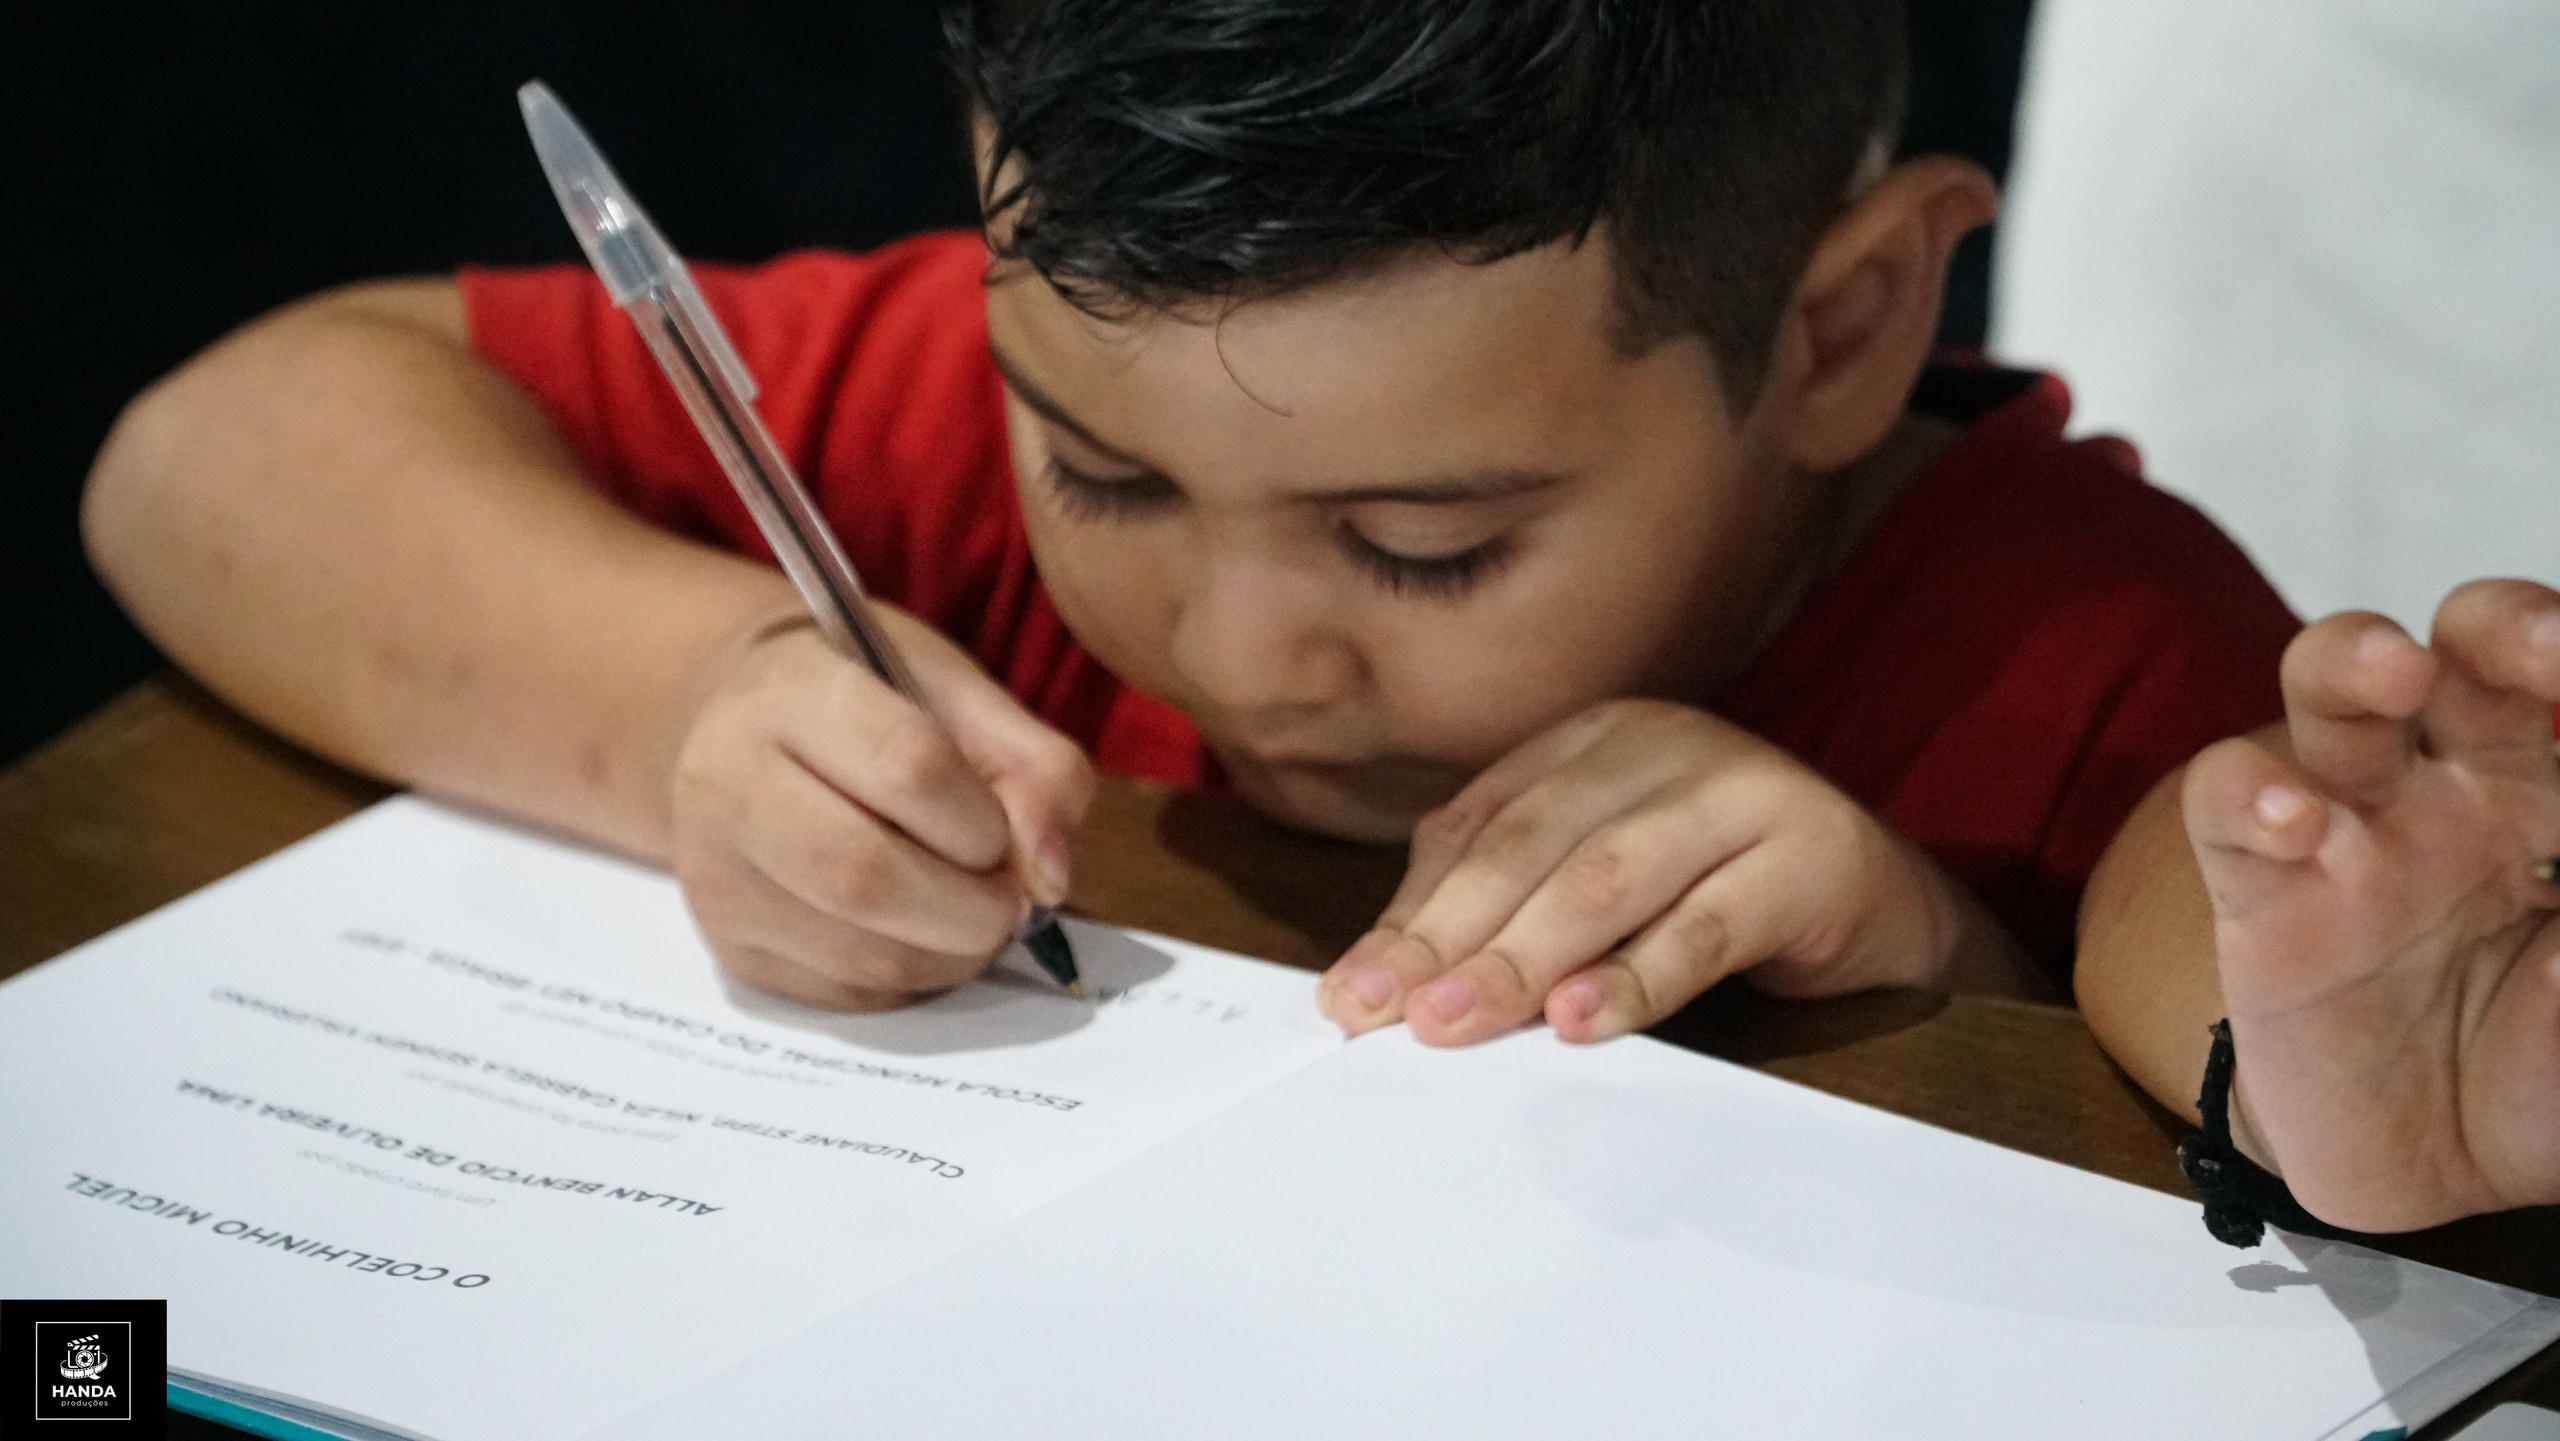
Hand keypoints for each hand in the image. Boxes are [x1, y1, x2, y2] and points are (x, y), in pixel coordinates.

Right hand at [667, 607, 1094, 1009]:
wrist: (756, 732)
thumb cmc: (874, 705)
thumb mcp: (963, 697)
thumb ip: (1035, 768)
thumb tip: (1049, 877)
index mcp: (795, 691)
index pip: (908, 767)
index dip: (982, 820)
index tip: (1002, 832)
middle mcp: (730, 783)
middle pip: (865, 876)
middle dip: (972, 908)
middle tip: (1008, 900)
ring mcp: (717, 877)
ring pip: (861, 955)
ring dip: (951, 954)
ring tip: (969, 913)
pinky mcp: (730, 950)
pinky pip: (847, 996)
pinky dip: (913, 981)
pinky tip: (921, 935)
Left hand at [1316, 699, 2023, 1046]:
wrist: (1885, 912)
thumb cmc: (1723, 899)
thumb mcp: (1607, 891)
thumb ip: (1512, 908)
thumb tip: (1391, 980)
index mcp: (1596, 740)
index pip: (1480, 823)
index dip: (1411, 910)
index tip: (1351, 993)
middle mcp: (1664, 745)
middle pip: (1531, 843)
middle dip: (1448, 936)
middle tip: (1386, 1015)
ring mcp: (1744, 790)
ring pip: (1608, 876)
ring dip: (1523, 957)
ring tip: (1458, 1021)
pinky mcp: (1812, 855)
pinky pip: (1709, 924)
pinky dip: (1638, 976)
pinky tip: (1583, 1020)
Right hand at [2185, 579, 2559, 1230]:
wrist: (2440, 1176)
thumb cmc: (2542, 1066)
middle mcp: (2464, 784)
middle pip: (2467, 646)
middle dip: (2503, 624)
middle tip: (2539, 648)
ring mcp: (2355, 828)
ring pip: (2331, 688)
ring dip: (2356, 657)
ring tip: (2394, 668)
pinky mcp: (2261, 890)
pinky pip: (2226, 806)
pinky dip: (2247, 792)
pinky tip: (2292, 821)